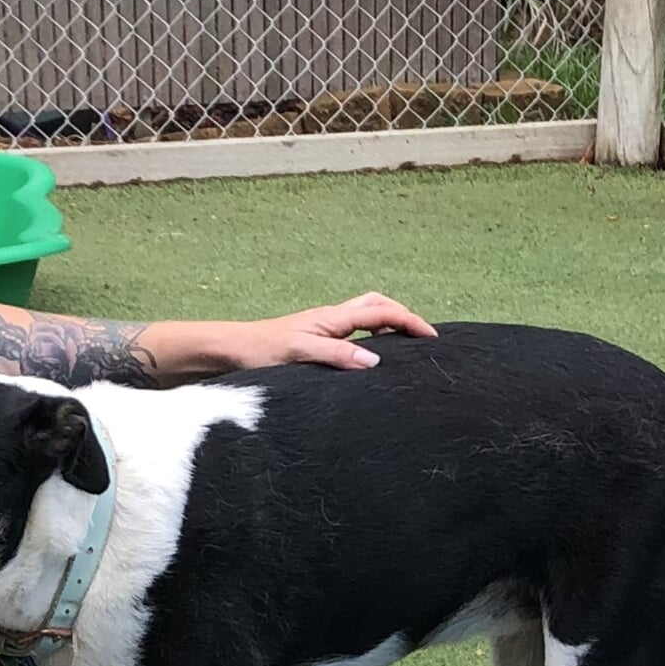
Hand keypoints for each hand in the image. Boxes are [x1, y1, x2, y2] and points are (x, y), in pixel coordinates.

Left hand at [225, 292, 436, 370]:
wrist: (231, 350)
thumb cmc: (260, 351)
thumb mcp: (300, 354)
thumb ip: (337, 356)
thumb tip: (375, 360)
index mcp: (333, 318)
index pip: (383, 312)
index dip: (411, 321)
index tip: (433, 337)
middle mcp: (331, 318)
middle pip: (378, 305)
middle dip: (404, 315)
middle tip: (424, 336)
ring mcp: (324, 327)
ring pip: (366, 315)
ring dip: (389, 322)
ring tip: (406, 344)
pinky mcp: (316, 339)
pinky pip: (354, 330)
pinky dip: (373, 335)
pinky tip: (372, 355)